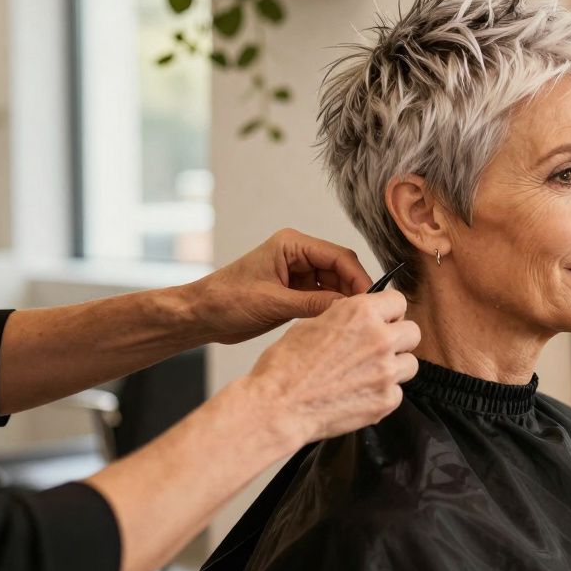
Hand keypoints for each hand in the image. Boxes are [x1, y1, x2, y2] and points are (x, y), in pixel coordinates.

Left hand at [182, 228, 373, 344]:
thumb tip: (349, 309)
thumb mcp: (273, 303)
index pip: (338, 256)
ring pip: (335, 285)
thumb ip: (314, 304)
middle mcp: (298, 255)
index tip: (370, 300)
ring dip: (344, 301)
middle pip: (341, 269)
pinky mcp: (295, 292)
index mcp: (292, 245)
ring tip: (354, 323)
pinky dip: (331, 310)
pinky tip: (337, 324)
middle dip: (354, 290)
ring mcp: (297, 274)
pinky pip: (323, 298)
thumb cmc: (226, 300)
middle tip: (367, 315)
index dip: (358, 277)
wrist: (201, 316)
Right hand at [241, 291, 419, 452]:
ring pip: (410, 364)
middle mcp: (380, 339)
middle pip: (412, 332)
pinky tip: (359, 395)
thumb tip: (358, 317)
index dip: (389, 312)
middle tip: (378, 349)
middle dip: (398, 339)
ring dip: (394, 367)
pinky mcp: (386, 401)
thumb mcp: (311, 323)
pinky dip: (382, 394)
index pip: (398, 301)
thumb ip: (345, 318)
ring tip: (368, 374)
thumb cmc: (285, 367)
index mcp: (361, 313)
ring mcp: (386, 372)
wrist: (277, 407)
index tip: (384, 320)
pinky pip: (397, 393)